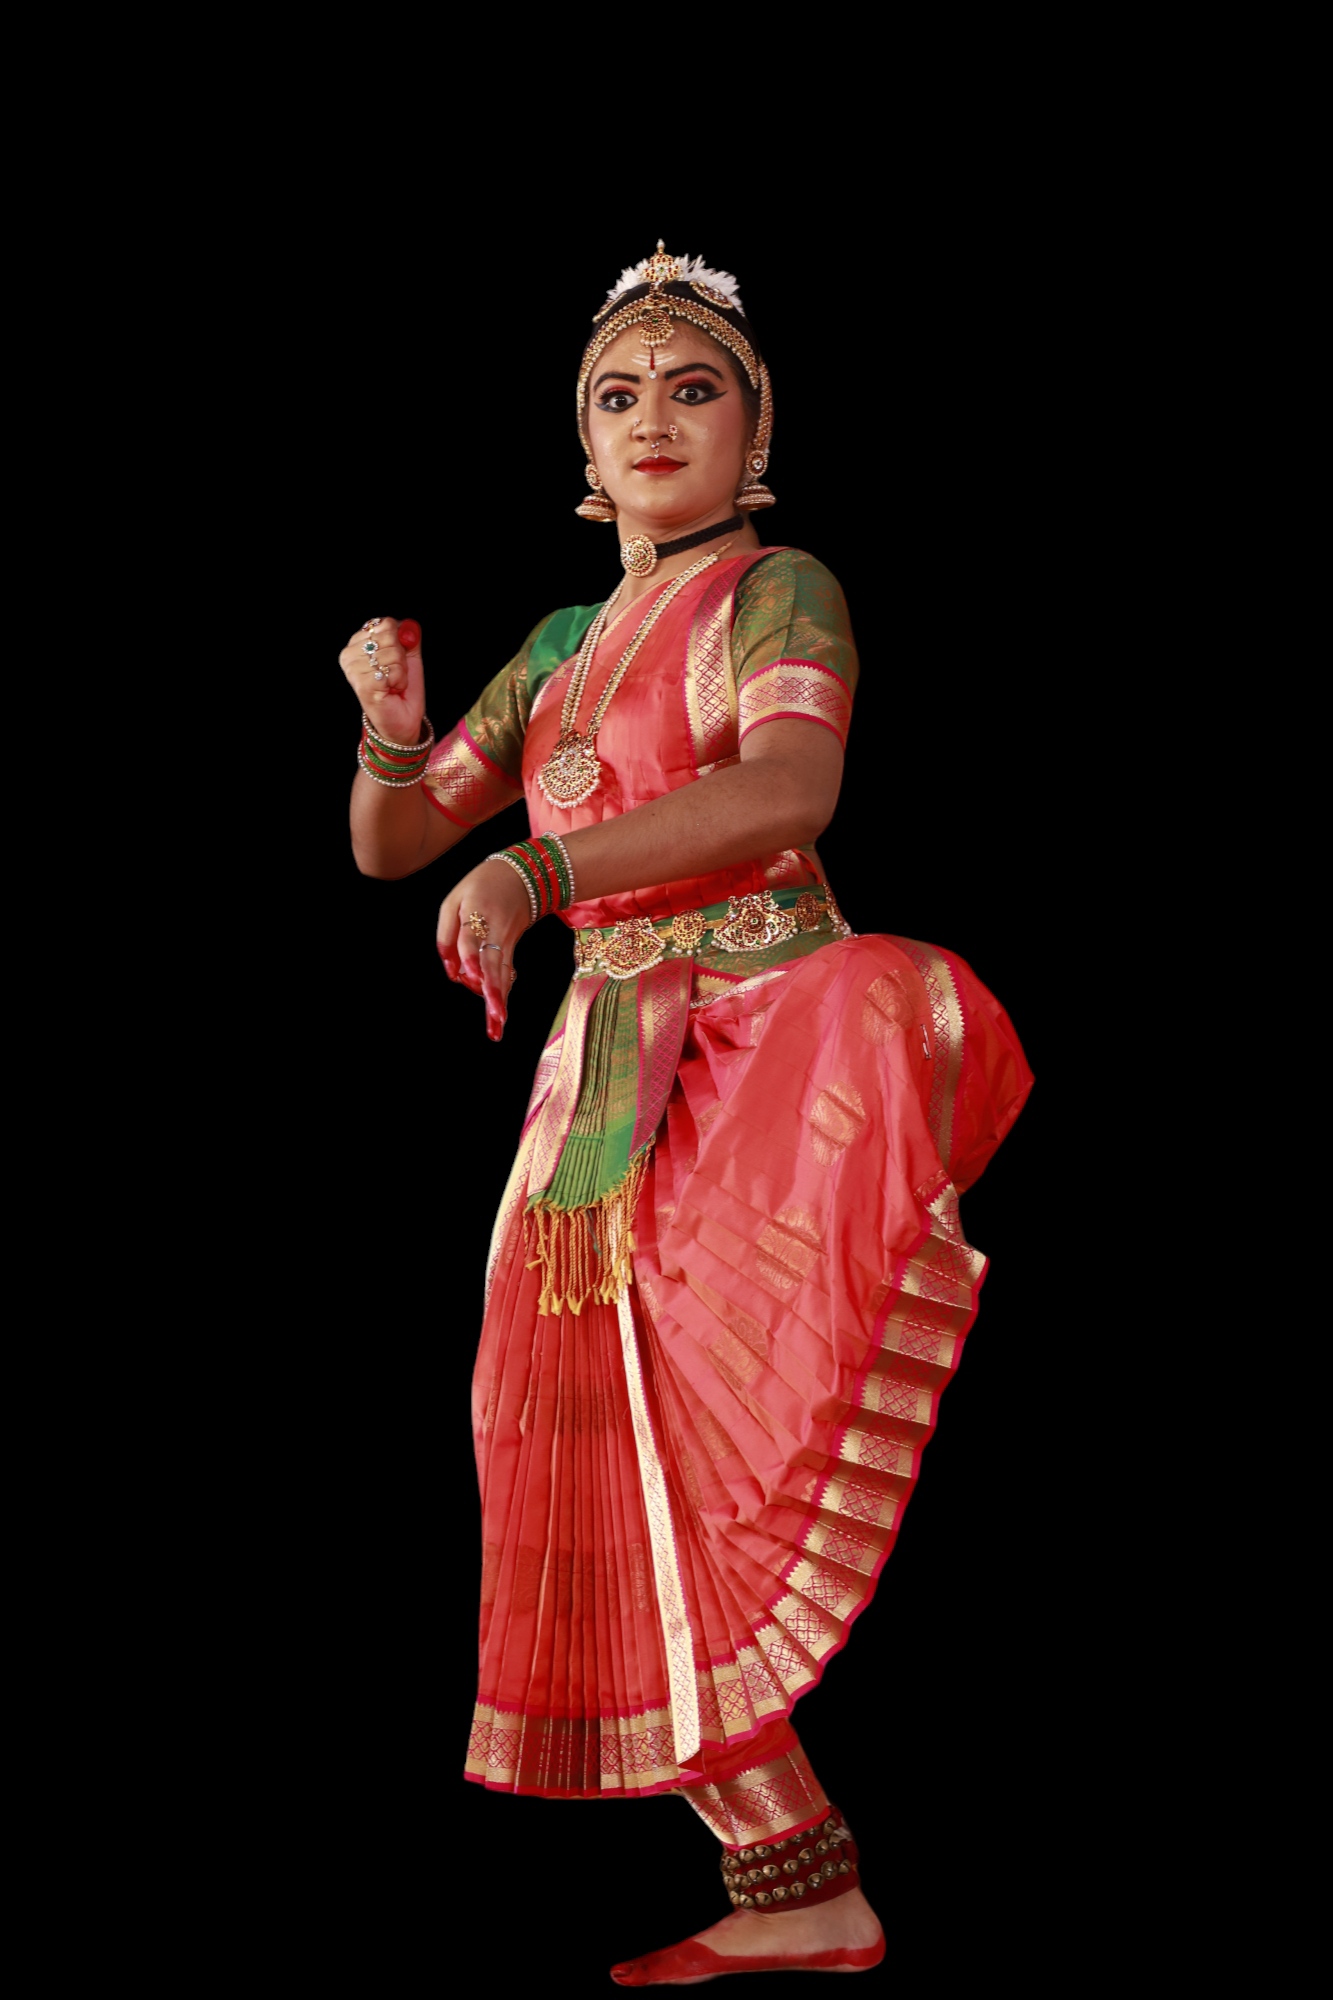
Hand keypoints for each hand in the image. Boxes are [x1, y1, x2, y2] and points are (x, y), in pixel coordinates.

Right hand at [339, 616, 424, 746]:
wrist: (403, 719)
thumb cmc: (401, 687)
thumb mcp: (409, 656)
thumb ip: (409, 636)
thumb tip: (409, 626)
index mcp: (358, 642)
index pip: (385, 623)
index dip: (399, 641)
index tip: (396, 659)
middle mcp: (350, 654)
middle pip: (389, 634)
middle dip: (401, 656)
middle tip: (394, 674)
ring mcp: (353, 669)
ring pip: (392, 652)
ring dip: (400, 670)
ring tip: (392, 683)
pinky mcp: (362, 684)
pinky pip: (392, 670)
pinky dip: (399, 680)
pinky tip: (391, 690)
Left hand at [437, 857, 531, 1041]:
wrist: (525, 876)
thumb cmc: (482, 887)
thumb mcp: (454, 899)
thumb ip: (446, 935)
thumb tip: (451, 973)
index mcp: (476, 913)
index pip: (472, 939)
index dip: (472, 958)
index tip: (472, 978)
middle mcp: (494, 931)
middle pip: (493, 963)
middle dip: (493, 990)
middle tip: (495, 1016)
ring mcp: (507, 942)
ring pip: (503, 974)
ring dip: (501, 1000)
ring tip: (497, 1027)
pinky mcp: (513, 949)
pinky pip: (507, 974)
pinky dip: (503, 994)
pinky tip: (500, 1016)